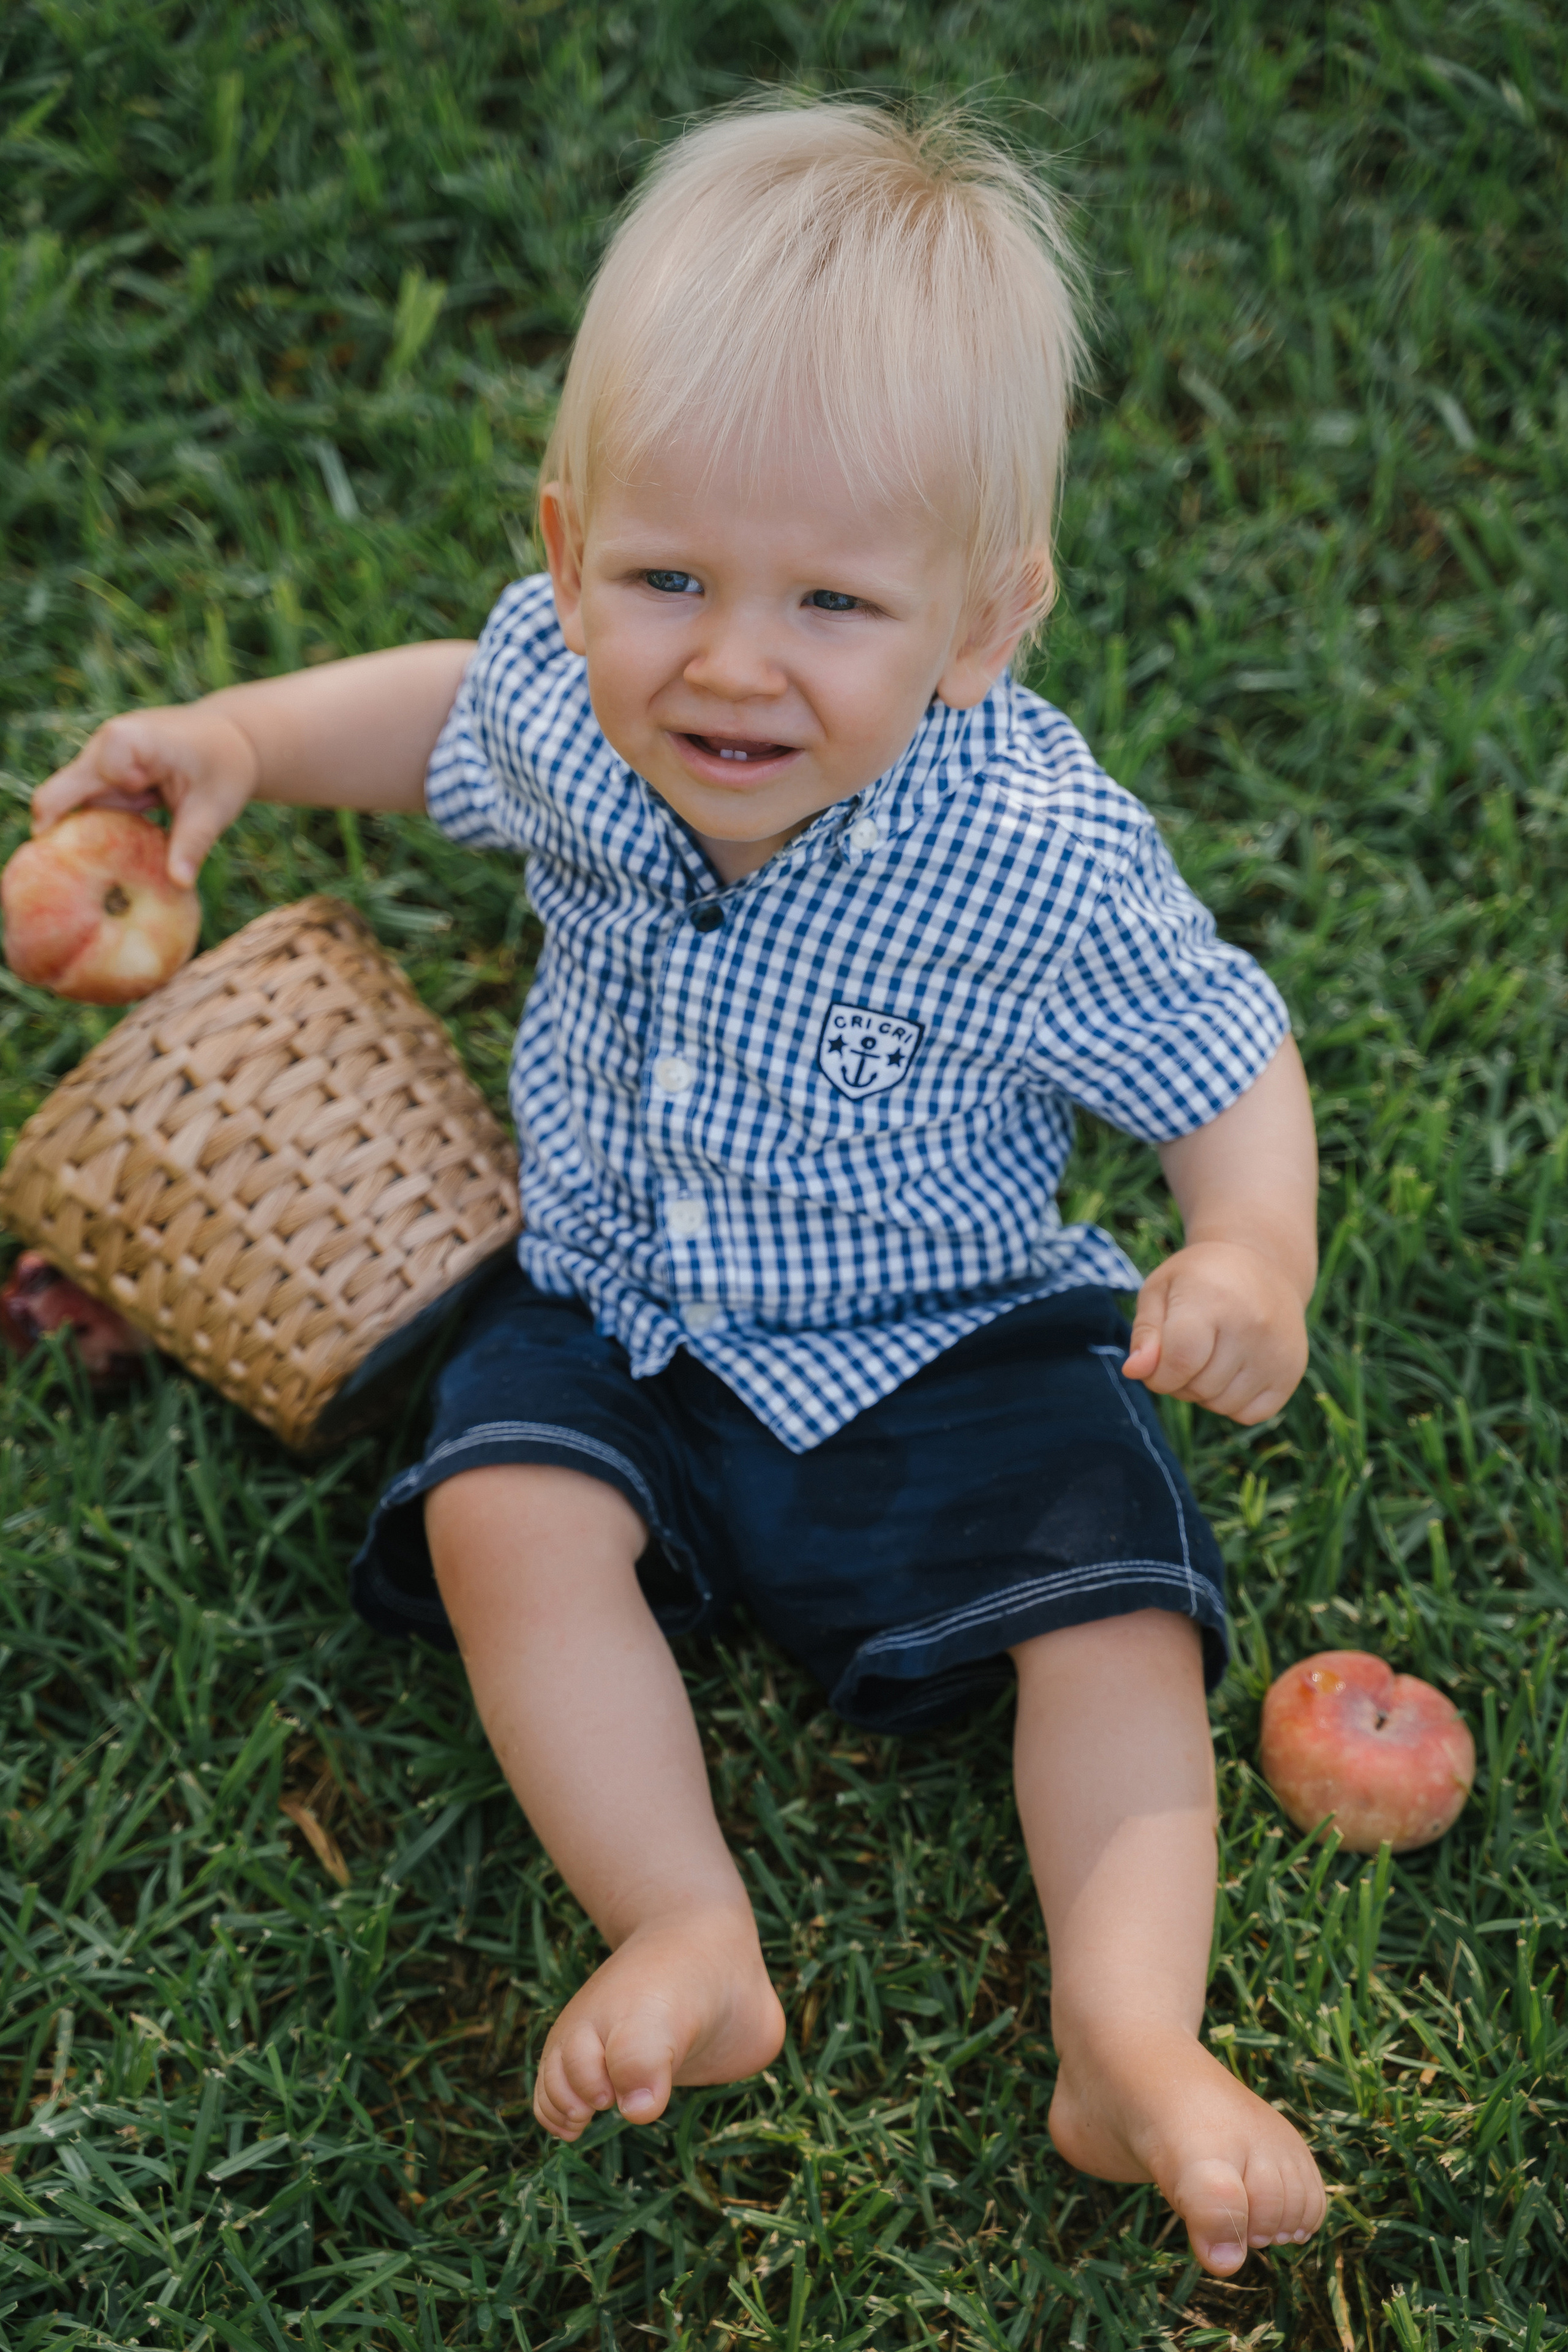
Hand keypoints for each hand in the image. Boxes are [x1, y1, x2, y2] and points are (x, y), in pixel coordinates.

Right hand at [31, 705, 259, 887]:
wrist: (232, 739)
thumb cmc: (225, 767)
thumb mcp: (213, 808)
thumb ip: (192, 844)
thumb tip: (179, 884)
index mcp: (124, 743)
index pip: (77, 789)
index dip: (94, 821)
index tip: (127, 836)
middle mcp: (100, 748)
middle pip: (59, 799)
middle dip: (60, 841)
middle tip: (64, 886)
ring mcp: (100, 763)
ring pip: (72, 810)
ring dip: (85, 843)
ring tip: (89, 882)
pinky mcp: (106, 780)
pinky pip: (91, 812)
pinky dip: (101, 838)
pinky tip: (113, 865)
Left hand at [1121, 1240, 1307, 1424]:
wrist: (1263, 1265)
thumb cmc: (1200, 1280)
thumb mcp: (1161, 1290)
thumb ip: (1144, 1333)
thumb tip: (1134, 1372)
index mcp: (1213, 1299)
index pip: (1178, 1362)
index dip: (1157, 1374)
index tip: (1154, 1362)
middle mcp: (1252, 1326)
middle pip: (1198, 1387)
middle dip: (1179, 1381)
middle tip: (1185, 1351)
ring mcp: (1277, 1351)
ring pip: (1221, 1405)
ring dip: (1204, 1393)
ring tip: (1209, 1357)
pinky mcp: (1292, 1371)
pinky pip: (1249, 1415)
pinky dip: (1232, 1403)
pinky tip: (1233, 1371)